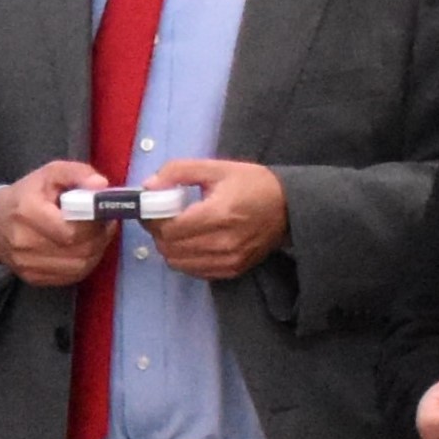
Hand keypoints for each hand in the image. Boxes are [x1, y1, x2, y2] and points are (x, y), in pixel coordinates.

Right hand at [0, 160, 120, 289]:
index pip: (72, 229)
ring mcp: (28, 264)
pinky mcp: (33, 278)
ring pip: (79, 266)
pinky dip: (85, 263)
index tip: (104, 213)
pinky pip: (71, 276)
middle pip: (78, 250)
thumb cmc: (26, 195)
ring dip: (96, 251)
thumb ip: (77, 173)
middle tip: (105, 224)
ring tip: (97, 235)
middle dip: (99, 237)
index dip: (95, 224)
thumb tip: (101, 185)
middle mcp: (24, 242)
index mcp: (27, 212)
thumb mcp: (50, 173)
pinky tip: (85, 249)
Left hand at [142, 157, 288, 280]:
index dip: (153, 218)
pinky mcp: (232, 270)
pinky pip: (193, 271)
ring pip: (177, 262)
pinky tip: (192, 241)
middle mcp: (223, 243)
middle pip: (169, 248)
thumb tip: (149, 186)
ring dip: (169, 246)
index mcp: (218, 214)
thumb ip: (179, 172)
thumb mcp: (216, 168)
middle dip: (159, 232)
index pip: (169, 228)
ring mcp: (228, 260)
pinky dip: (184, 258)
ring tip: (178, 228)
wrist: (289, 207)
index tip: (153, 207)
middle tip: (164, 216)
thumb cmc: (253, 184)